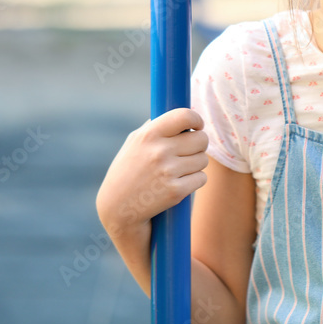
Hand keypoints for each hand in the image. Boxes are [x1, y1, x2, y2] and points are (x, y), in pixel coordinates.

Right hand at [97, 108, 209, 237]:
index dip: (196, 119)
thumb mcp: (134, 143)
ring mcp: (168, 172)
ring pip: (203, 160)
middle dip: (199, 145)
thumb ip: (155, 126)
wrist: (118, 208)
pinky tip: (181, 183)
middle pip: (201, 139)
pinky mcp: (176, 191)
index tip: (197, 126)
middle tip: (190, 151)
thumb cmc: (128, 171)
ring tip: (181, 169)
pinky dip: (195, 181)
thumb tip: (181, 114)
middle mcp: (159, 151)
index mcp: (149, 135)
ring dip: (196, 164)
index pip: (184, 116)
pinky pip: (202, 178)